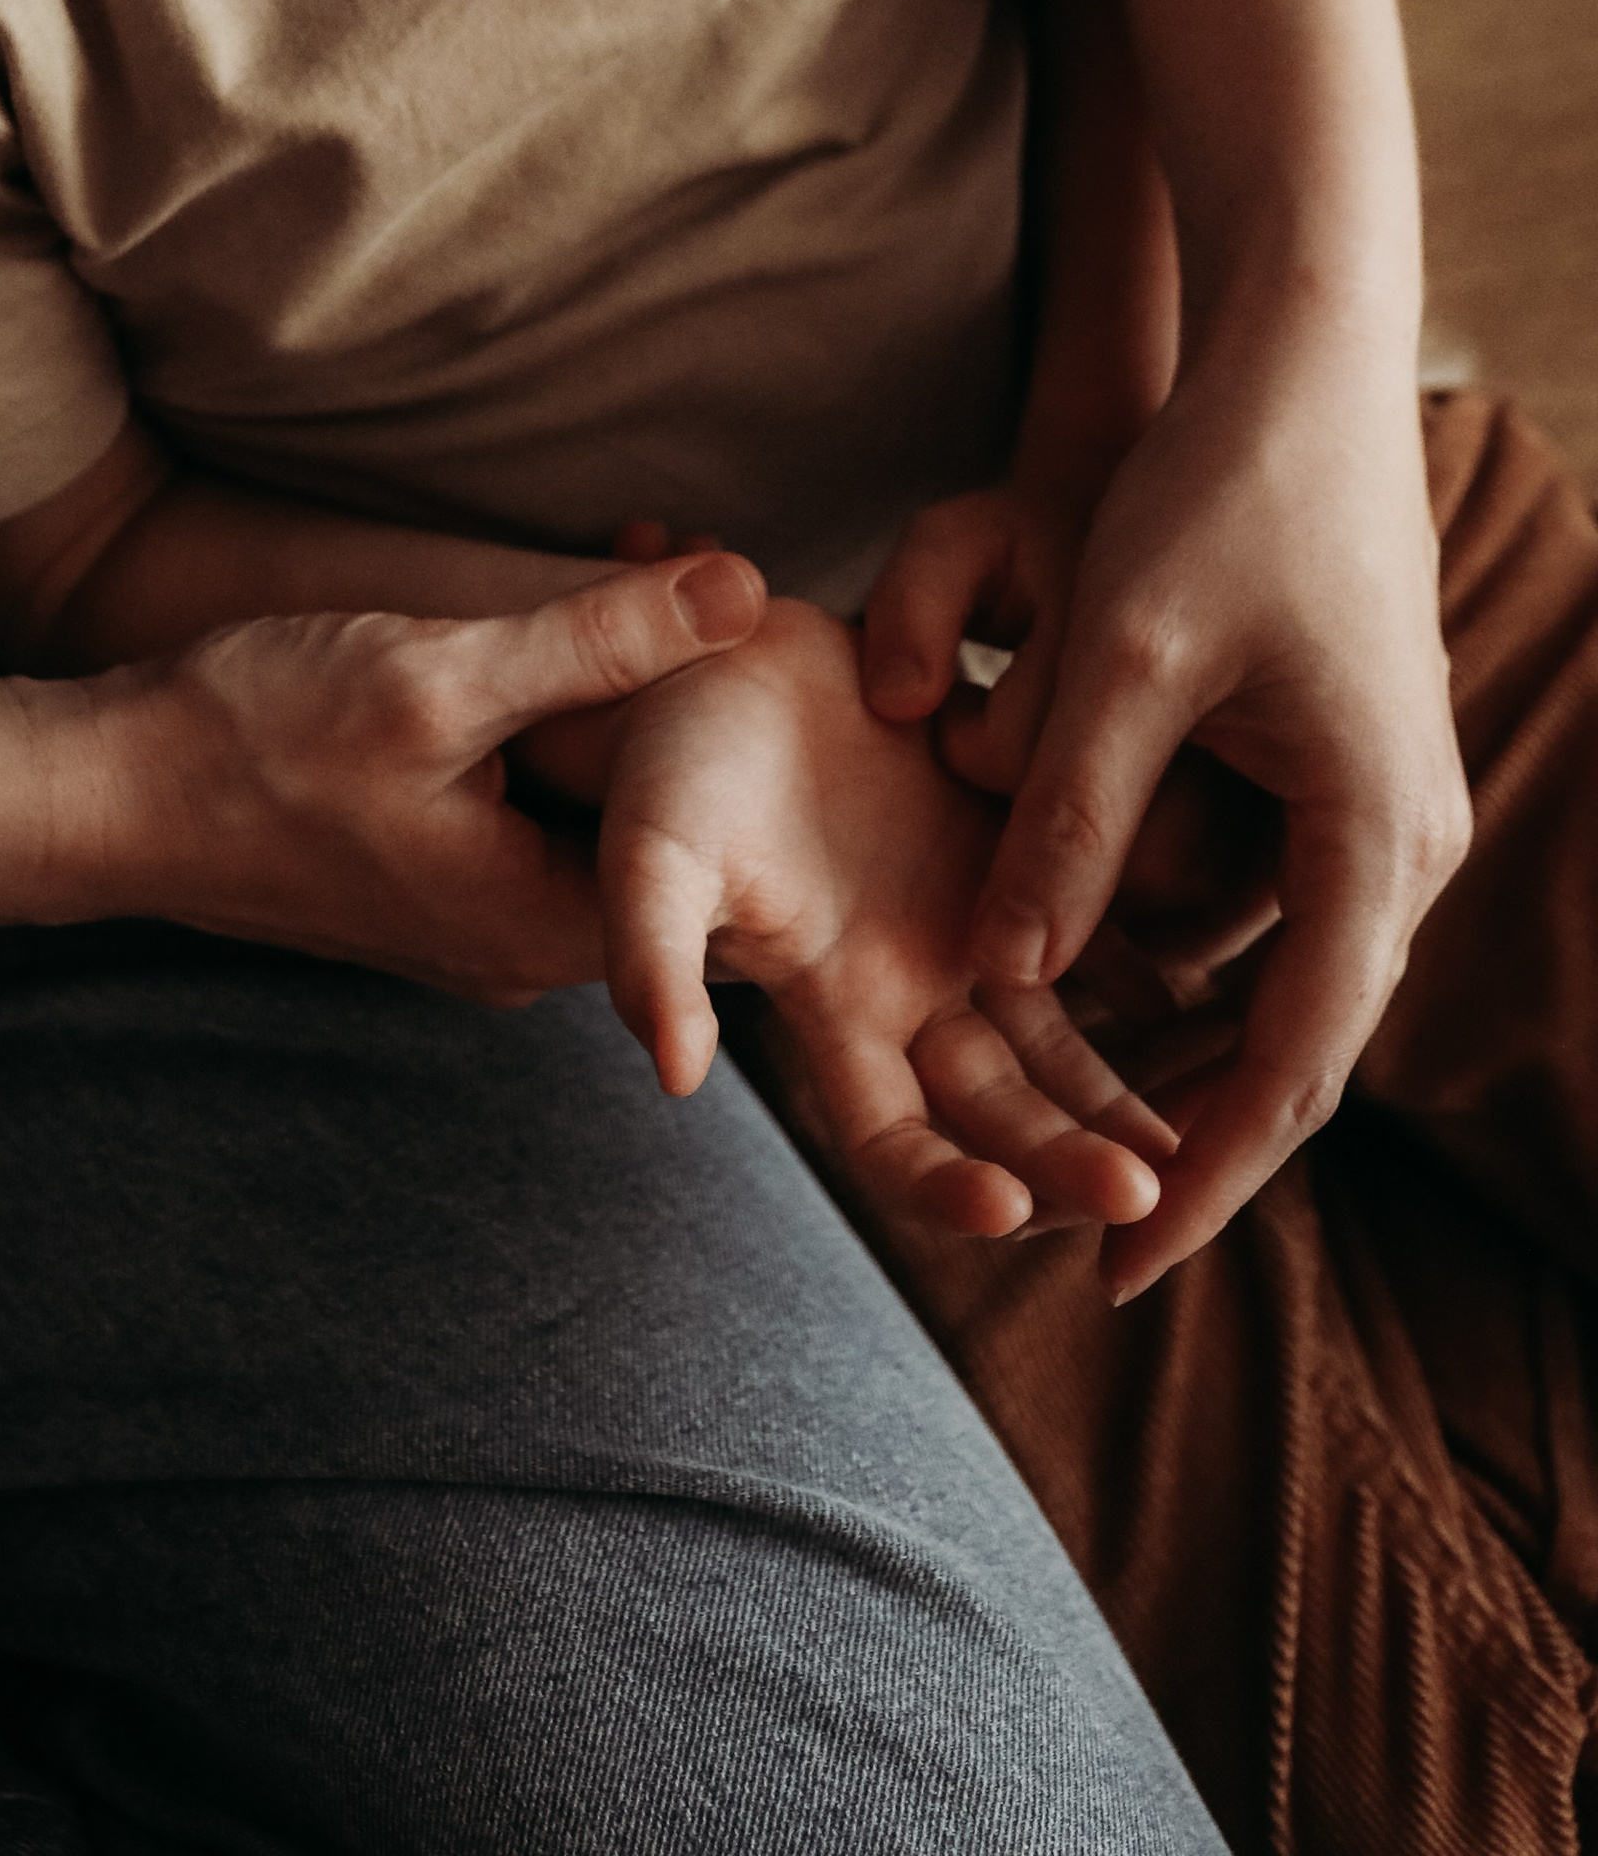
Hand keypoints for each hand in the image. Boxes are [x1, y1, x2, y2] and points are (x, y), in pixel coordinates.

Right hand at [86, 549, 764, 1006]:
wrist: (103, 795)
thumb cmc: (257, 739)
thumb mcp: (444, 672)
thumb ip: (600, 640)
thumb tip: (751, 593)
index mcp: (545, 926)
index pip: (718, 870)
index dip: (745, 736)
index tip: (769, 633)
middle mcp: (518, 949)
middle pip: (659, 834)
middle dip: (686, 702)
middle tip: (695, 567)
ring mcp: (468, 922)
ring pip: (592, 813)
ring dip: (618, 704)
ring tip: (638, 572)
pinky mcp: (425, 885)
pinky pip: (532, 815)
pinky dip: (555, 727)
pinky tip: (549, 636)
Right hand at [599, 600, 1171, 1241]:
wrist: (726, 653)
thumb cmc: (672, 754)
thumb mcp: (651, 850)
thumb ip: (650, 954)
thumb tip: (672, 1075)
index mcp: (830, 1007)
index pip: (894, 1141)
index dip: (943, 1191)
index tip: (1002, 1211)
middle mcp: (911, 991)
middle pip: (1003, 1118)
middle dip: (1068, 1165)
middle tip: (1147, 1191)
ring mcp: (972, 926)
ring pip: (1066, 1045)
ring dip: (1125, 1099)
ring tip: (1201, 1139)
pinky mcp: (1016, 852)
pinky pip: (1101, 930)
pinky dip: (1153, 972)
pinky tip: (1215, 995)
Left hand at [861, 341, 1468, 1290]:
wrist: (1306, 358)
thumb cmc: (1220, 490)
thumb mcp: (1127, 658)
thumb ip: (1066, 821)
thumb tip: (1002, 975)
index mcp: (1368, 836)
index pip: (1293, 1068)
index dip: (1205, 1181)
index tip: (1116, 1277)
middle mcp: (1398, 838)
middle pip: (1299, 1043)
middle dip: (1197, 1143)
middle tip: (1086, 1238)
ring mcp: (1381, 799)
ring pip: (1279, 972)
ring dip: (1189, 1050)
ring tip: (1073, 1132)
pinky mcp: (1342, 756)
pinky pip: (1270, 897)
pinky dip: (1191, 955)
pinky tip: (1091, 980)